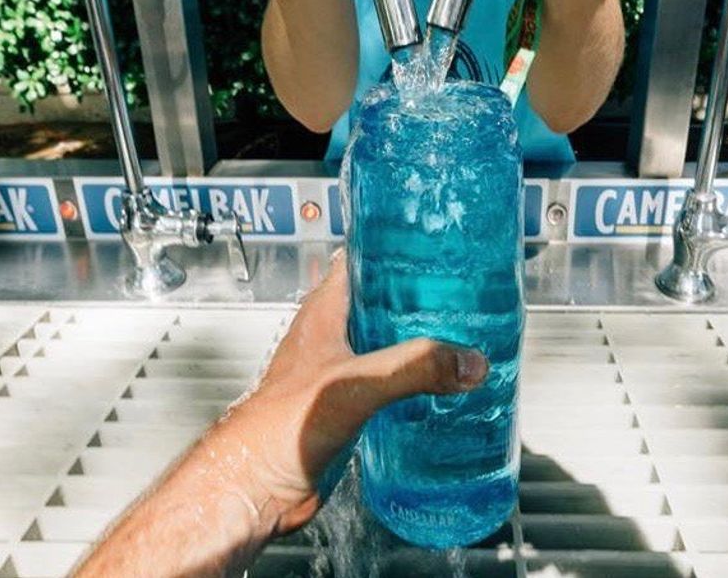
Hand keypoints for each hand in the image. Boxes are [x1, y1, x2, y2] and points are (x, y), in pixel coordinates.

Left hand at [201, 254, 488, 537]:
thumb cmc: (281, 425)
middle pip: (383, 299)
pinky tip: (441, 384)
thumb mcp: (356, 384)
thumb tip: (469, 361)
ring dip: (420, 337)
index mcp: (326, 310)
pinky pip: (389, 378)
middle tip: (465, 291)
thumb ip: (413, 368)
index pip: (362, 258)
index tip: (435, 241)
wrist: (258, 486)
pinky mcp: (349, 403)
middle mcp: (333, 333)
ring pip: (387, 339)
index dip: (395, 245)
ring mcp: (340, 368)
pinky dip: (414, 376)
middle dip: (421, 295)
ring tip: (463, 333)